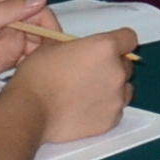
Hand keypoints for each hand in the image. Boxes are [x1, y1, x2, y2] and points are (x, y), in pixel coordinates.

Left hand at [0, 0, 57, 90]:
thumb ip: (8, 11)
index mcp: (5, 10)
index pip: (40, 14)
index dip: (52, 28)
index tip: (58, 48)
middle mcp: (10, 26)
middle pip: (42, 33)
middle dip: (52, 47)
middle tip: (58, 68)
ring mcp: (7, 46)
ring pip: (36, 50)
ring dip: (44, 60)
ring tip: (52, 77)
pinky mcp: (2, 64)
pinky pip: (25, 65)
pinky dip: (34, 70)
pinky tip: (38, 81)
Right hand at [13, 26, 138, 142]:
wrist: (30, 110)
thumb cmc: (38, 74)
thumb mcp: (53, 46)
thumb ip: (77, 46)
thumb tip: (80, 50)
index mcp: (105, 47)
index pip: (129, 38)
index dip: (119, 42)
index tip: (106, 50)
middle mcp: (118, 71)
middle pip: (126, 65)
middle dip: (112, 67)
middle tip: (89, 74)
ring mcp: (117, 98)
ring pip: (124, 89)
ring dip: (112, 89)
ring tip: (87, 94)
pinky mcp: (112, 120)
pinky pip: (116, 110)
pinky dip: (105, 109)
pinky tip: (85, 110)